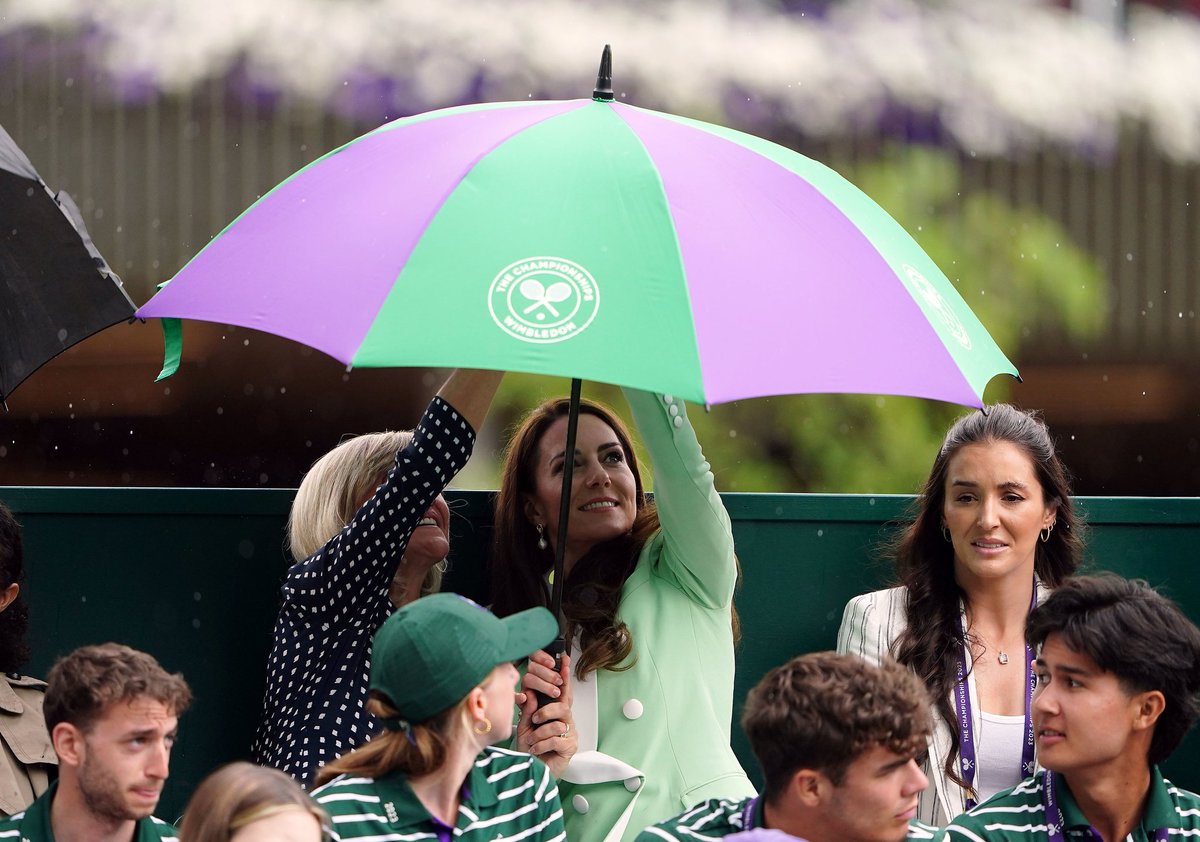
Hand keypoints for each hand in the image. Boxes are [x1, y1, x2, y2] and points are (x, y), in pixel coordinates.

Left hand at [516, 650, 575, 776]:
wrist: (531, 772)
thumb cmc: (529, 750)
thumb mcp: (524, 726)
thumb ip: (528, 710)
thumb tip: (529, 693)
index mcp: (554, 713)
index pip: (562, 691)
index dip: (564, 676)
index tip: (564, 661)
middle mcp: (565, 721)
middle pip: (563, 705)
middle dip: (546, 711)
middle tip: (534, 720)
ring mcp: (570, 733)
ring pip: (558, 723)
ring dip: (539, 733)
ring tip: (531, 741)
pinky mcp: (570, 747)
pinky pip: (556, 739)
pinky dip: (541, 744)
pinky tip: (536, 750)